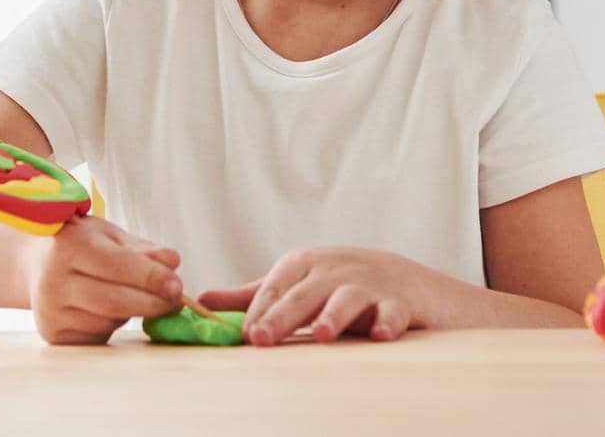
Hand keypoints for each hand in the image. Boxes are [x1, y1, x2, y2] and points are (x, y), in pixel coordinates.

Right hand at [18, 215, 183, 344]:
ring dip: (134, 312)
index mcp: (68, 245)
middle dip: (152, 303)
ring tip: (135, 296)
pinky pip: (98, 335)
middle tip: (176, 301)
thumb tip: (173, 262)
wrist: (35, 263)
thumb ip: (143, 250)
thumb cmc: (81, 244)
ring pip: (108, 321)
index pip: (117, 266)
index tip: (177, 284)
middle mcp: (53, 280)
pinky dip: (114, 324)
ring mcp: (50, 311)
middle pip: (114, 301)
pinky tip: (111, 309)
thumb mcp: (110, 235)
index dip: (150, 277)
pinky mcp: (53, 334)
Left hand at [198, 246, 430, 346]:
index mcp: (303, 265)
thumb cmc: (338, 283)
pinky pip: (392, 312)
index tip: (243, 335)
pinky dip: (388, 321)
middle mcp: (332, 271)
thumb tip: (201, 299)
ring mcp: (366, 285)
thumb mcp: (295, 283)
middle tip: (261, 337)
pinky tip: (380, 334)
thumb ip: (251, 295)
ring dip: (334, 315)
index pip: (275, 288)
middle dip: (282, 315)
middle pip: (304, 294)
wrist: (403, 277)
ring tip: (320, 334)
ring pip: (348, 299)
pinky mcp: (397, 302)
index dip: (258, 311)